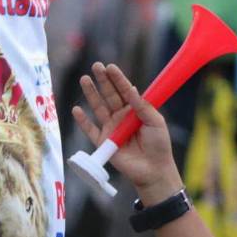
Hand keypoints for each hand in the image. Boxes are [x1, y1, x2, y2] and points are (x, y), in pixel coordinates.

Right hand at [72, 63, 182, 203]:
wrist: (154, 170)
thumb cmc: (159, 145)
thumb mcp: (156, 122)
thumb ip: (143, 106)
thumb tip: (132, 88)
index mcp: (135, 111)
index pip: (125, 91)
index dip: (118, 79)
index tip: (111, 67)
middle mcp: (121, 117)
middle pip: (109, 95)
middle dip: (103, 81)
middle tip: (96, 66)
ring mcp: (111, 129)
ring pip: (98, 108)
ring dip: (91, 94)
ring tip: (85, 79)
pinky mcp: (104, 143)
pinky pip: (90, 130)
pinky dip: (83, 121)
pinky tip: (77, 109)